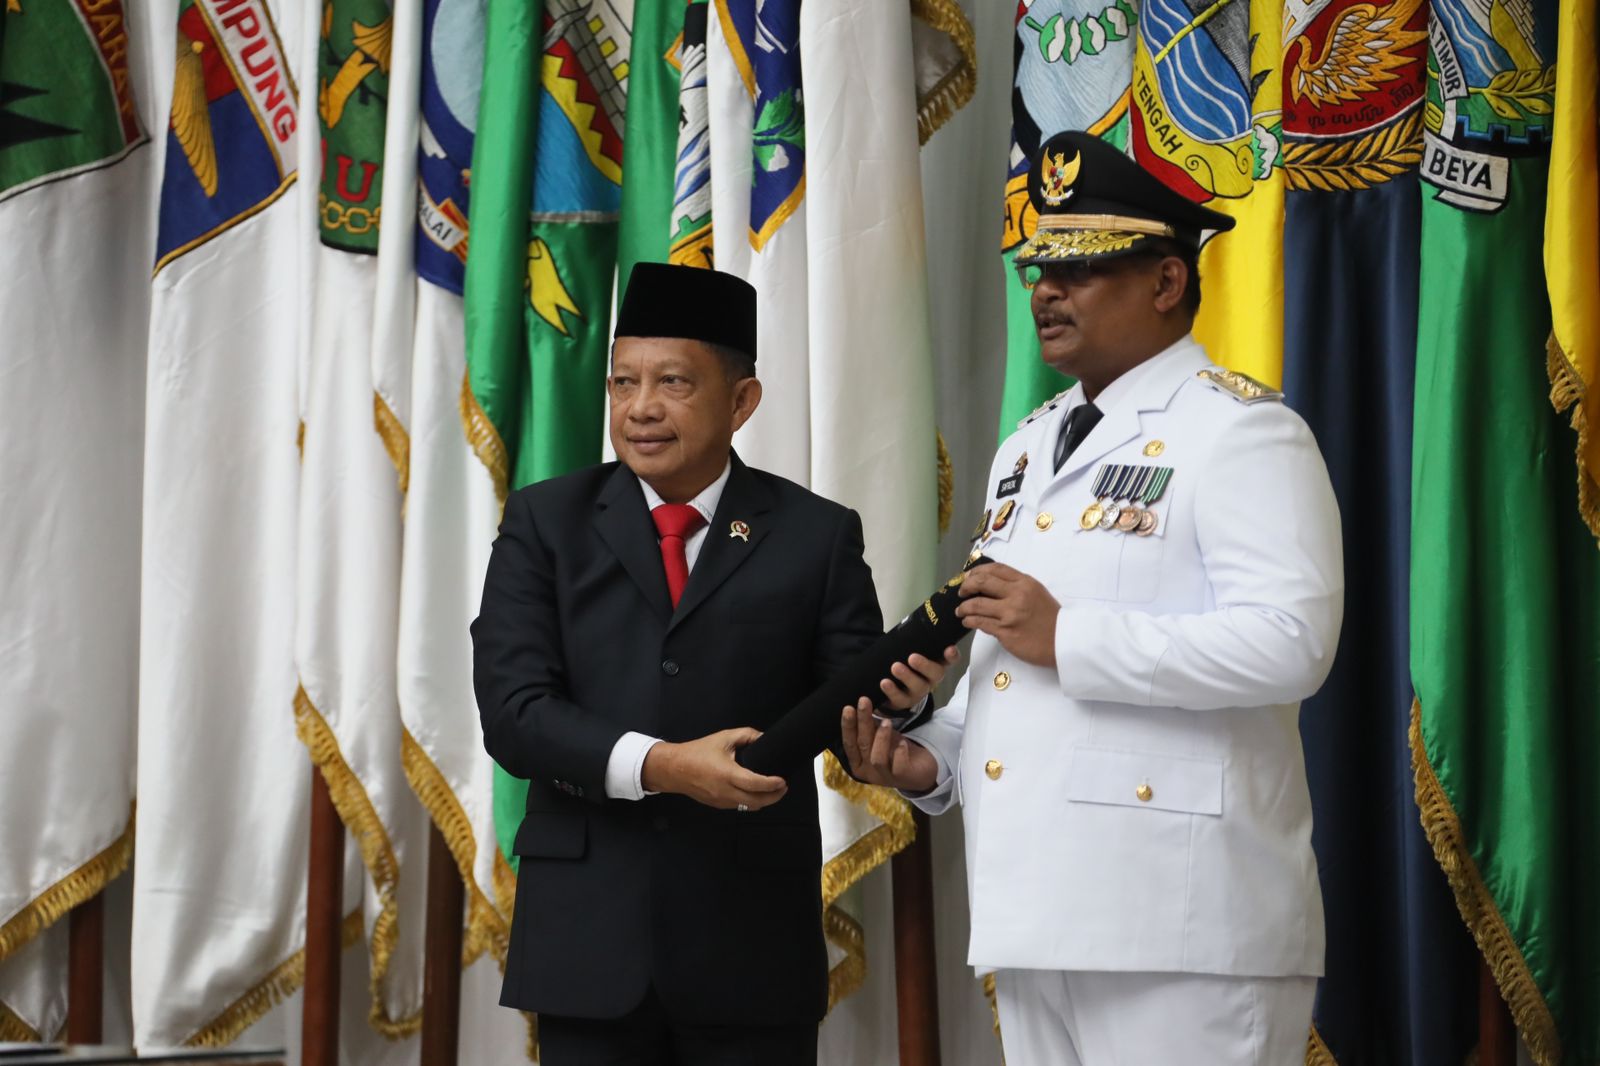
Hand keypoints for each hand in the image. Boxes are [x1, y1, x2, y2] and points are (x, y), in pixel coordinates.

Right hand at [641, 728, 788, 810]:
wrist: (674, 768)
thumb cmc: (697, 752)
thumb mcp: (723, 738)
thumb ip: (746, 735)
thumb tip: (763, 737)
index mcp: (727, 774)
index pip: (756, 784)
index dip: (772, 784)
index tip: (783, 780)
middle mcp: (725, 791)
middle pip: (757, 802)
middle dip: (774, 797)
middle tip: (783, 787)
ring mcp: (721, 801)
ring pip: (749, 807)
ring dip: (763, 801)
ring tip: (772, 790)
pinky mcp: (718, 805)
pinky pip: (739, 807)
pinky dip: (750, 802)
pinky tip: (755, 793)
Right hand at [840, 700, 938, 792]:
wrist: (920, 769)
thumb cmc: (894, 750)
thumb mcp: (879, 736)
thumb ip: (868, 726)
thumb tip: (859, 704)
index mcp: (857, 763)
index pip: (849, 744)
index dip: (848, 726)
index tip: (848, 708)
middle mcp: (867, 772)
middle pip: (862, 745)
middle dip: (862, 722)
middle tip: (864, 701)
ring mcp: (884, 777)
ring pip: (877, 758)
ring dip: (881, 737)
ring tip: (887, 721)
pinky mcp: (901, 778)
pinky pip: (898, 766)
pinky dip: (900, 753)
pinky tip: (903, 742)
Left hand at [877, 647, 959, 711]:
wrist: (892, 688)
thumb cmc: (906, 665)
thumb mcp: (911, 652)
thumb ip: (914, 643)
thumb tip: (908, 624)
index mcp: (935, 664)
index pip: (949, 660)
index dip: (952, 655)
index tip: (949, 649)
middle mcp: (930, 679)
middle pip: (936, 674)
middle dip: (925, 665)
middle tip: (912, 658)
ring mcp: (918, 692)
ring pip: (918, 687)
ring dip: (907, 676)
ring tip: (895, 667)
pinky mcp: (904, 702)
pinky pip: (899, 698)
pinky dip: (892, 690)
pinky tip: (885, 682)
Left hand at [955, 562, 1059, 666]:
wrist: (1063, 641)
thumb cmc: (1050, 618)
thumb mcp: (1037, 593)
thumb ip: (1016, 587)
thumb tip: (991, 586)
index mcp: (1025, 583)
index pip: (995, 569)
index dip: (977, 571)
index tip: (969, 576)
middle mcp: (1016, 595)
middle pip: (981, 582)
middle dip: (966, 586)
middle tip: (961, 592)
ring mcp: (1010, 614)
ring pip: (976, 604)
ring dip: (964, 607)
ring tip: (960, 610)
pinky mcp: (1005, 631)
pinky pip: (980, 623)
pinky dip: (969, 620)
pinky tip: (967, 621)